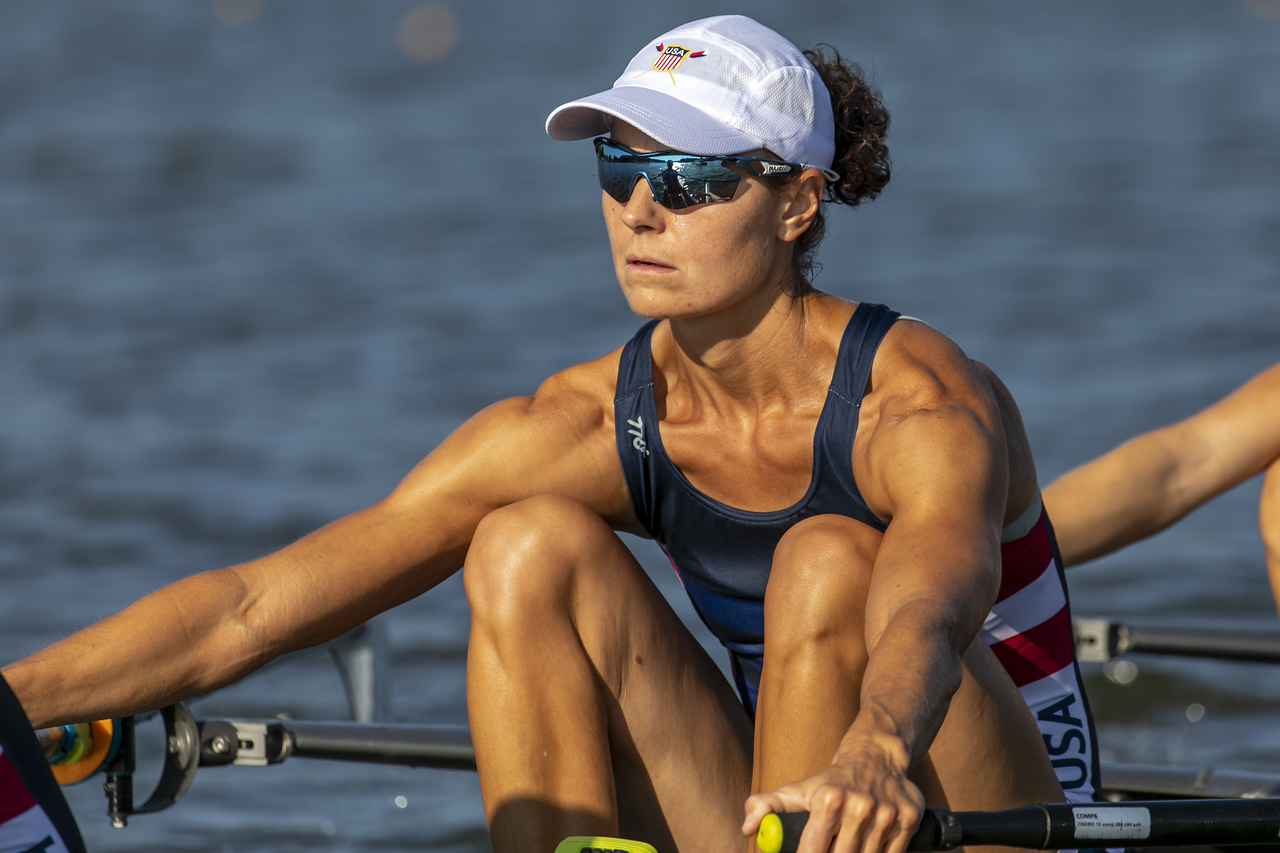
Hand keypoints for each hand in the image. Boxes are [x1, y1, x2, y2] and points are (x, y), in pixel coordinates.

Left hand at [742, 741, 924, 852]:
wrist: (877, 756)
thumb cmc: (831, 781)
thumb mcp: (798, 790)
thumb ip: (767, 806)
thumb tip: (746, 827)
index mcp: (829, 798)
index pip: (813, 848)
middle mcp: (860, 805)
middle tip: (827, 852)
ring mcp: (887, 813)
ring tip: (847, 845)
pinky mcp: (909, 820)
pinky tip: (867, 847)